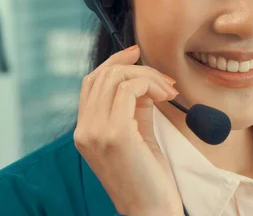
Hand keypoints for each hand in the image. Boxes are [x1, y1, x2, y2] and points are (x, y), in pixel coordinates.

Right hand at [74, 45, 183, 215]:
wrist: (151, 211)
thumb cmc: (148, 177)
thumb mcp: (137, 135)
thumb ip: (134, 107)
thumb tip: (142, 79)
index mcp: (85, 131)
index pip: (91, 82)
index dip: (113, 62)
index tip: (137, 53)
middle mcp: (84, 130)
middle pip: (103, 75)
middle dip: (137, 67)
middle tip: (164, 78)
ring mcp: (96, 132)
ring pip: (116, 77)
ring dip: (148, 76)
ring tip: (168, 91)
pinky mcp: (115, 134)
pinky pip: (129, 89)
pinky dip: (150, 84)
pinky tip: (166, 96)